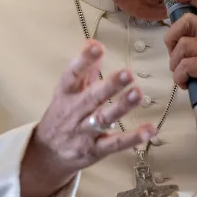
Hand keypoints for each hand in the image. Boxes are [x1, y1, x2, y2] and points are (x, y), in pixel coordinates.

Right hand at [20, 40, 154, 196]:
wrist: (47, 154)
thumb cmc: (62, 115)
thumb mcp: (68, 92)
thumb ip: (84, 70)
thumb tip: (94, 42)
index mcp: (65, 94)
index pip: (72, 74)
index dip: (83, 60)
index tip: (97, 46)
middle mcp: (73, 112)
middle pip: (92, 97)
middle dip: (110, 85)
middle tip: (128, 73)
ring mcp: (84, 132)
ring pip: (103, 119)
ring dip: (121, 107)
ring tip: (138, 94)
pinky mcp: (94, 151)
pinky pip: (115, 144)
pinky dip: (133, 138)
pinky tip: (150, 129)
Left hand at [163, 0, 196, 118]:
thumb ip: (195, 41)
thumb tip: (172, 30)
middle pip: (186, 21)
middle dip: (171, 39)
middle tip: (174, 58)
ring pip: (183, 46)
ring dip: (175, 65)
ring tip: (184, 76)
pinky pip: (185, 65)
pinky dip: (179, 77)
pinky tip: (187, 84)